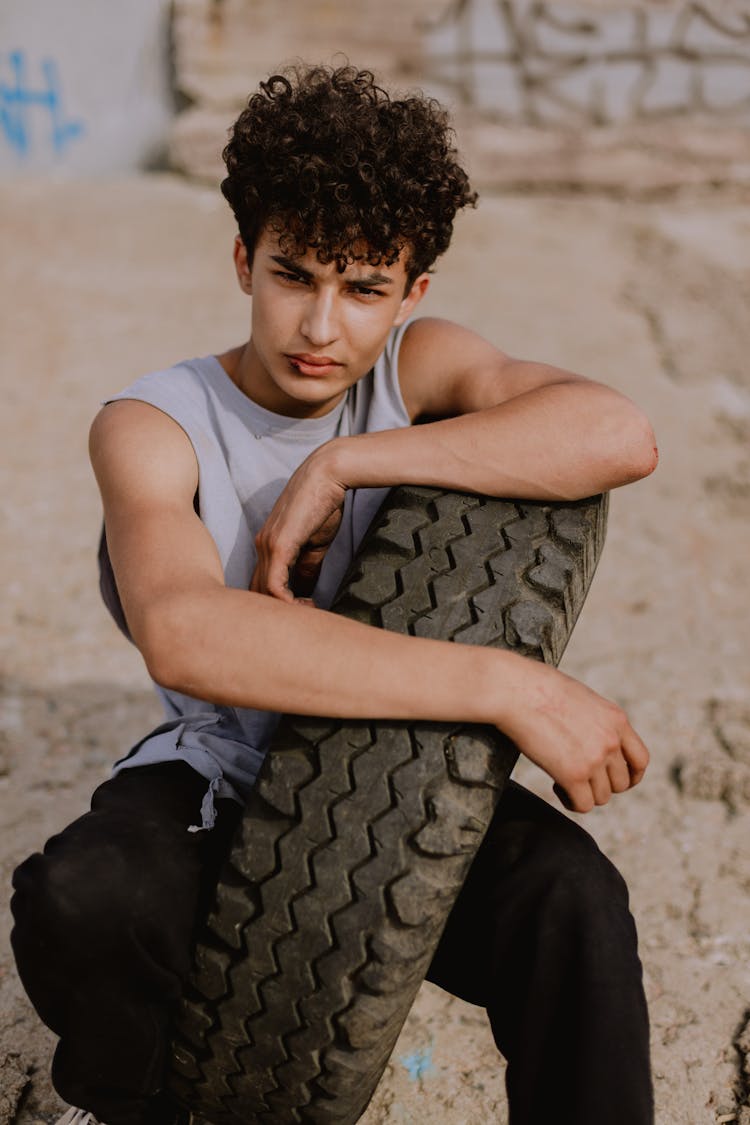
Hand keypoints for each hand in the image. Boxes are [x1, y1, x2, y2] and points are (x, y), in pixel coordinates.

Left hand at [251, 447, 345, 601]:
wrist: (326, 475)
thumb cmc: (322, 503)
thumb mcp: (314, 543)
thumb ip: (307, 568)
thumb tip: (305, 592)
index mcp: (267, 545)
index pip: (262, 584)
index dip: (280, 603)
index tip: (308, 607)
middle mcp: (261, 546)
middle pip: (257, 592)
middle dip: (280, 611)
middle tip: (308, 615)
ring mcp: (266, 545)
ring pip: (262, 592)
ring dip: (286, 609)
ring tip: (311, 610)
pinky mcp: (278, 545)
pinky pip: (274, 585)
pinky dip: (287, 602)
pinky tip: (306, 604)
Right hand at [496, 660, 648, 812]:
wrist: (515, 690)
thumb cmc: (538, 687)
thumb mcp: (581, 698)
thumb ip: (595, 721)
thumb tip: (590, 741)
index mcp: (616, 720)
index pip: (641, 760)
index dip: (630, 775)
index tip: (613, 779)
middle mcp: (611, 741)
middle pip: (621, 783)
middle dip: (601, 784)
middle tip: (578, 777)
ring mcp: (594, 759)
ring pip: (602, 797)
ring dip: (584, 793)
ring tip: (562, 779)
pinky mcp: (573, 774)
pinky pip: (583, 805)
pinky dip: (570, 802)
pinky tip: (555, 785)